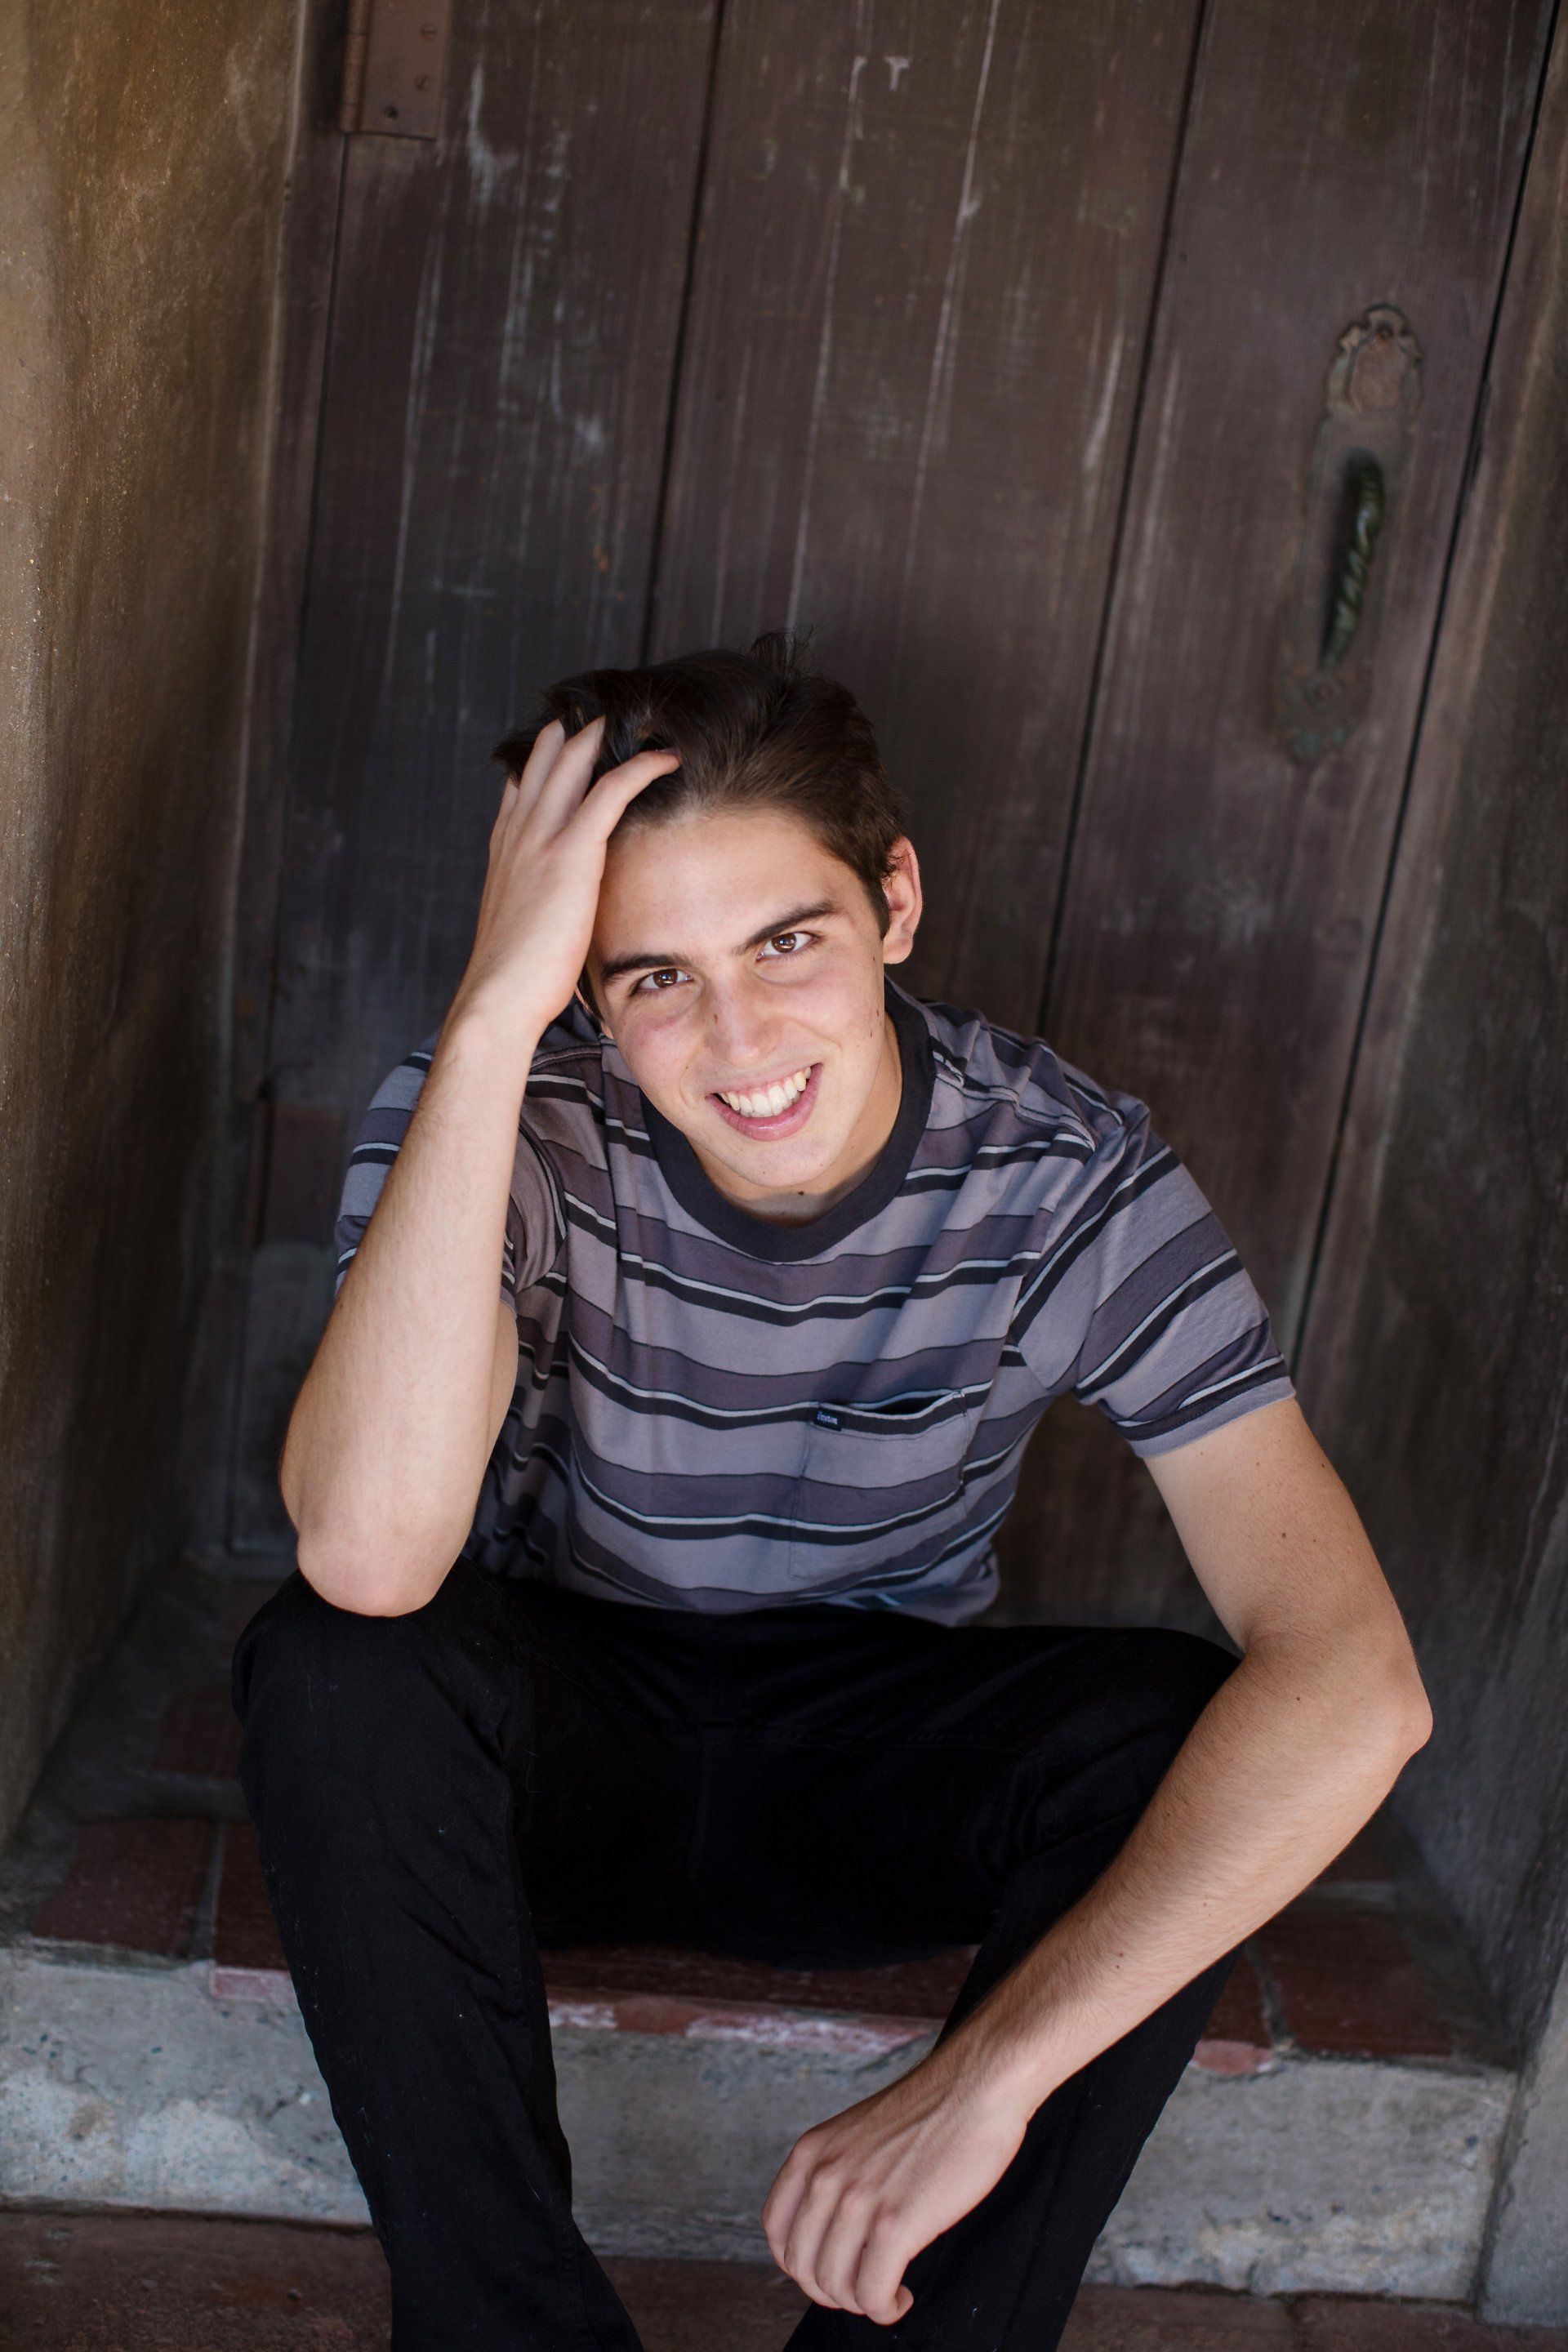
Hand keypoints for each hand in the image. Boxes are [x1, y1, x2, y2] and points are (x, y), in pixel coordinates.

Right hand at [453, 716, 678, 1040]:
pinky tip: (666, 756)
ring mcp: (541, 837)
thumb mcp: (524, 925)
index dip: (548, 752)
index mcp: (505, 847)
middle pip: (547, 757)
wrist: (499, 995)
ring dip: (608, 734)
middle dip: (579, 728)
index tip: (572, 732)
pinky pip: (610, 790)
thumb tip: (563, 906)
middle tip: (613, 707)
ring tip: (642, 716)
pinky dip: (640, 767)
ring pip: (574, 761)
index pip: (524, 781)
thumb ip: (540, 901)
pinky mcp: (571, 852)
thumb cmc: (515, 976)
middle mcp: (519, 831)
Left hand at [762, 2039, 1031, 2325]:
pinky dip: (885, 2308)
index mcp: (812, 2151)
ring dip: (860, 2302)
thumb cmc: (930, 2111)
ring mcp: (858, 2200)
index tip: (831, 2267)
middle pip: (801, 2266)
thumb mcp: (859, 2133)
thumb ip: (838, 2171)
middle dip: (831, 2290)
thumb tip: (834, 2229)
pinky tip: (902, 2297)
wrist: (976, 2085)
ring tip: (886, 2293)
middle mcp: (825, 2176)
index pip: (776, 2230)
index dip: (800, 2262)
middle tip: (863, 2287)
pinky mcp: (896, 2223)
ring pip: (834, 2286)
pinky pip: (872, 2294)